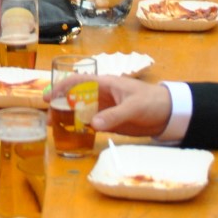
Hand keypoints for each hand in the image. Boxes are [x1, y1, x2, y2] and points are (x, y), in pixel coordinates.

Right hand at [47, 74, 173, 135]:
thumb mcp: (134, 107)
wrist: (169, 114)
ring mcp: (104, 109)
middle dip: (59, 105)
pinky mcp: (109, 122)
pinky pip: (89, 124)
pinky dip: (79, 129)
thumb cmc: (152, 102)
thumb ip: (114, 116)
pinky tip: (71, 136)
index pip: (78, 81)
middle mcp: (101, 95)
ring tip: (55, 129)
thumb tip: (92, 125)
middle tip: (48, 119)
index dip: (61, 87)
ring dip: (67, 118)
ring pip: (80, 111)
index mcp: (105, 84)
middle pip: (74, 97)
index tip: (48, 97)